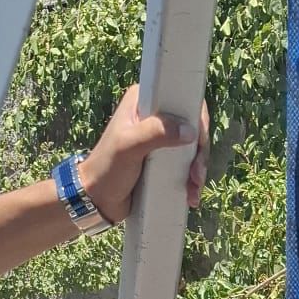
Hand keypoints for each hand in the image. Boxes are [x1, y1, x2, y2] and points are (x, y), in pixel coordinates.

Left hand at [80, 84, 209, 221]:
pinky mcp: (165, 158)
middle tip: (196, 172)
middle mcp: (154, 115)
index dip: (196, 118)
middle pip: (192, 124)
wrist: (99, 200)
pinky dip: (192, 178)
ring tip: (194, 187)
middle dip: (199, 150)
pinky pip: (187, 163)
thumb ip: (156, 133)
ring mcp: (161, 137)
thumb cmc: (107, 169)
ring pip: (192, 146)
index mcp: (144, 100)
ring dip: (198, 167)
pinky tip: (191, 193)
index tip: (199, 141)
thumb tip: (189, 131)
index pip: (181, 98)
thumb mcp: (128, 147)